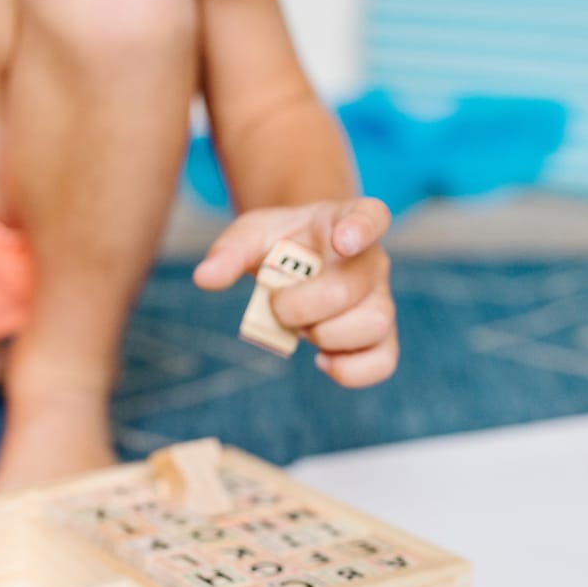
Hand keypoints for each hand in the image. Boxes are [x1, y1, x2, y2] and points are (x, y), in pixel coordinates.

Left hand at [192, 197, 397, 387]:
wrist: (301, 261)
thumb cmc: (282, 243)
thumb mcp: (251, 235)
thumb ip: (229, 251)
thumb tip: (204, 277)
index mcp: (346, 221)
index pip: (370, 216)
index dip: (362, 228)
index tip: (342, 240)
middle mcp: (371, 260)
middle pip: (352, 287)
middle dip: (302, 305)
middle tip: (277, 305)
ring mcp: (379, 299)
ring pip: (374, 324)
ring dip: (325, 335)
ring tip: (300, 329)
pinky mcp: (379, 336)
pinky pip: (382, 361)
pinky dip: (349, 370)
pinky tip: (322, 361)